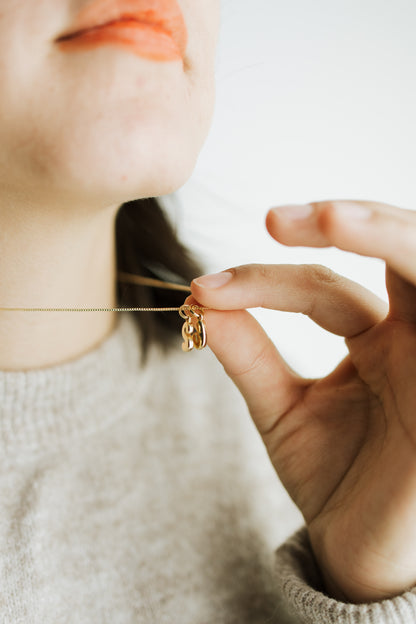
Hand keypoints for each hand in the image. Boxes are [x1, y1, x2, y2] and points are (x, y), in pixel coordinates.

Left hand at [187, 200, 415, 603]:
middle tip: (276, 220)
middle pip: (397, 249)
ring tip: (327, 217)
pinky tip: (364, 241)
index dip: (261, 282)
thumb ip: (248, 354)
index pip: (322, 284)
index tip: (202, 291)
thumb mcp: (281, 408)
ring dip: (385, 232)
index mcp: (377, 336)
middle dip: (347, 223)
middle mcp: (414, 336)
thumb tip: (199, 299)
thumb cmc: (333, 476)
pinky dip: (411, 268)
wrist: (358, 550)